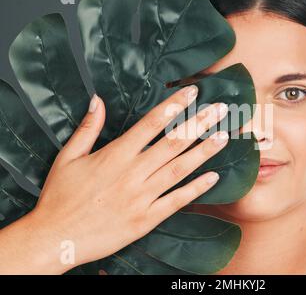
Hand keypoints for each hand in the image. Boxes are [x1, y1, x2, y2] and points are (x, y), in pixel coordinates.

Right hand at [0, 85, 228, 273]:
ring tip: (224, 136)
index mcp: (115, 155)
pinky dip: (196, 189)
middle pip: (173, 142)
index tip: (193, 92)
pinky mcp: (146, 219)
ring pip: (180, 169)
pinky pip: (176, 201)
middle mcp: (133, 173)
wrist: (56, 238)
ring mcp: (142, 197)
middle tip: (221, 109)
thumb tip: (97, 99)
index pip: (151, 123)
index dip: (175, 105)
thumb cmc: (60, 197)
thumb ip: (87, 128)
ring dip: (204, 151)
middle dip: (200, 123)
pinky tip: (213, 176)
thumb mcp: (67, 157)